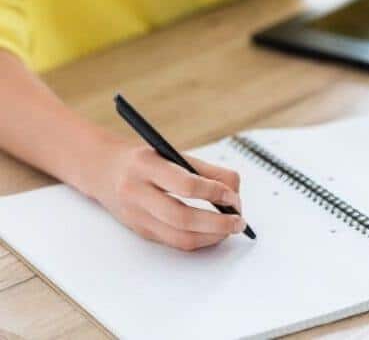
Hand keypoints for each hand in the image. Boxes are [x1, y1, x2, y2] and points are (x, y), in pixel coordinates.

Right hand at [89, 142, 245, 250]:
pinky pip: (174, 242)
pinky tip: (214, 233)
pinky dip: (199, 240)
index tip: (233, 196)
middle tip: (239, 221)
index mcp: (146, 166)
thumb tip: (235, 191)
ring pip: (179, 237)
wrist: (103, 170)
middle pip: (182, 218)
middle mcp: (137, 192)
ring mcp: (136, 216)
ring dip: (212, 236)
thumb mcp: (171, 153)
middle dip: (218, 223)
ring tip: (230, 228)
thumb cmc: (145, 160)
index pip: (186, 185)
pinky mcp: (141, 231)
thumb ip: (205, 170)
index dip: (215, 193)